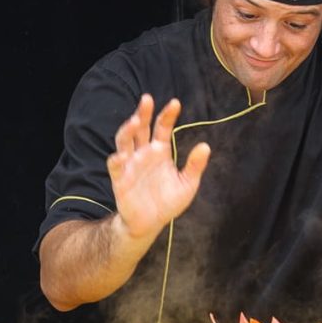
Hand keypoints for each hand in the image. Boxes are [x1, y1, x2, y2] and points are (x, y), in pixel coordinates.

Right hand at [107, 94, 209, 239]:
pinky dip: (117, 158)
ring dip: (127, 130)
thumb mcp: (187, 184)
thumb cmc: (168, 202)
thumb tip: (206, 145)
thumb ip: (195, 166)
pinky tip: (122, 155)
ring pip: (124, 140)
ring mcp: (130, 164)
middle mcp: (143, 153)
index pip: (162, 127)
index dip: (167, 115)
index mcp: (160, 150)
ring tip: (134, 121)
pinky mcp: (120, 178)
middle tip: (147, 98)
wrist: (150, 224)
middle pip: (141, 127)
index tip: (175, 103)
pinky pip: (115, 165)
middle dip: (142, 113)